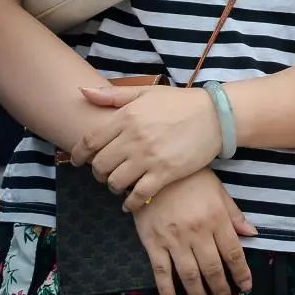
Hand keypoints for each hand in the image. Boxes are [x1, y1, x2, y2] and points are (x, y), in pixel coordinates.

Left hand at [72, 84, 222, 209]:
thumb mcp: (146, 93)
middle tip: (104, 172)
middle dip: (98, 172)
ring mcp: (149, 157)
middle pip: (100, 165)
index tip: (78, 161)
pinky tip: (130, 202)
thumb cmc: (179, 103)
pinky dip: (130, 203)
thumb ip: (113, 95)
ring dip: (113, 186)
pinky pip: (138, 195)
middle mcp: (134, 138)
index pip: (90, 141)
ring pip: (115, 182)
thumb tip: (82, 91)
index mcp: (127, 116)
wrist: (216, 116)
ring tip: (119, 184)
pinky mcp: (164, 173)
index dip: (79, 155)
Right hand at [134, 168, 256, 294]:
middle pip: (212, 268)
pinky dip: (166, 290)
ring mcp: (174, 240)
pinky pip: (161, 272)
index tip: (246, 286)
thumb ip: (234, 215)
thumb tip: (252, 234)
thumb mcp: (218, 191)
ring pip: (189, 275)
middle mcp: (197, 233)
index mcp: (216, 219)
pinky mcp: (153, 243)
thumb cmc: (192, 178)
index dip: (241, 273)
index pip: (233, 253)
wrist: (156, 169)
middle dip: (221, 289)